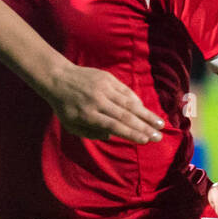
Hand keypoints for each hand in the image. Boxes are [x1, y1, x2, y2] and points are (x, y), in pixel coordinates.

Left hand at [45, 62, 164, 144]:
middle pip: (124, 116)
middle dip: (144, 127)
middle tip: (159, 136)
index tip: (145, 140)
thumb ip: (91, 133)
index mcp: (87, 115)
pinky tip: (145, 110)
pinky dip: (136, 101)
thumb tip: (112, 135)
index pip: (113, 126)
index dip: (131, 133)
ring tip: (160, 124)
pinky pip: (125, 91)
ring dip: (146, 114)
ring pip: (128, 103)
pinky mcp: (107, 78)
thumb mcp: (71, 125)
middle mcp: (97, 101)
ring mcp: (103, 88)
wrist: (58, 78)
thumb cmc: (65, 106)